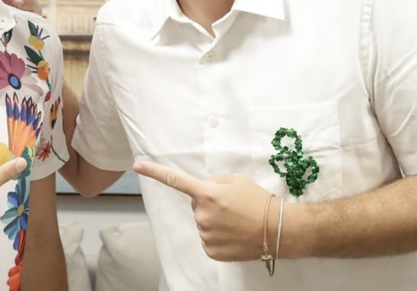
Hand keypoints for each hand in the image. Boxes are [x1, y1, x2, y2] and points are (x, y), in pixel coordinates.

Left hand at [133, 161, 272, 261]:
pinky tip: (233, 234)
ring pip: (202, 222)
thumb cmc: (258, 201)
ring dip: (214, 220)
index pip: (175, 180)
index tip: (137, 166)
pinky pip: (207, 239)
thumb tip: (201, 189)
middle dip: (209, 203)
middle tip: (231, 206)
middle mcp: (203, 214)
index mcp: (208, 193)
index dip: (154, 172)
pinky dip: (217, 236)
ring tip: (236, 221)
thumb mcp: (236, 180)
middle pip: (196, 204)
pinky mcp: (211, 250)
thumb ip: (213, 181)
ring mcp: (206, 234)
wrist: (279, 230)